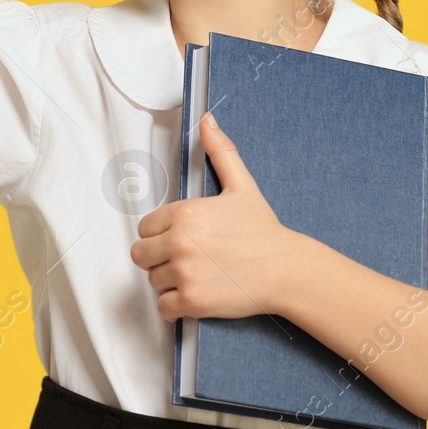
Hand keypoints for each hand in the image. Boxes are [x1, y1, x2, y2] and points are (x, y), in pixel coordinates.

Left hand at [130, 110, 306, 322]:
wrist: (287, 270)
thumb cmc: (264, 231)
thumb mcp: (241, 186)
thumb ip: (220, 152)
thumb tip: (207, 120)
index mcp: (185, 213)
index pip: (145, 227)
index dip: (161, 235)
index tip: (182, 239)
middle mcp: (180, 242)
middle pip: (140, 254)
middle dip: (158, 258)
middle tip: (185, 260)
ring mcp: (185, 273)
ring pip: (153, 280)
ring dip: (170, 282)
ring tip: (198, 276)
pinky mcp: (192, 301)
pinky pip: (163, 308)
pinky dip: (175, 307)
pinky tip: (195, 296)